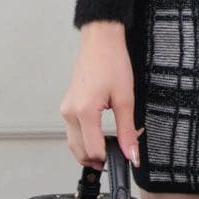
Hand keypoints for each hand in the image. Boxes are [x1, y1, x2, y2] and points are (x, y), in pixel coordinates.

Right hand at [58, 20, 142, 172]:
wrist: (100, 40)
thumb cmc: (112, 61)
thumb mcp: (125, 97)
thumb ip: (127, 130)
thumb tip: (131, 153)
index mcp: (84, 111)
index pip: (93, 150)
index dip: (110, 157)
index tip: (124, 152)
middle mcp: (70, 112)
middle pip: (80, 152)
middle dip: (98, 158)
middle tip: (118, 151)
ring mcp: (66, 109)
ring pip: (74, 144)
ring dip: (89, 150)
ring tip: (110, 144)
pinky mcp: (67, 105)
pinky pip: (72, 131)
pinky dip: (84, 138)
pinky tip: (99, 133)